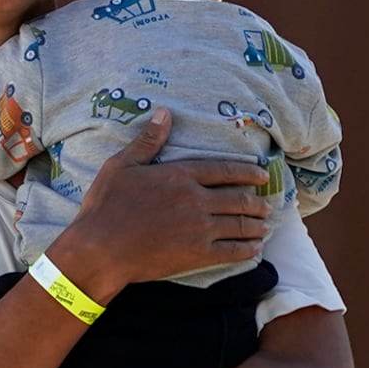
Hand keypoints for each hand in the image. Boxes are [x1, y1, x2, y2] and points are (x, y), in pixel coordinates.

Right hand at [53, 106, 270, 300]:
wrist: (100, 249)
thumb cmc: (106, 206)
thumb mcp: (121, 166)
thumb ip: (147, 141)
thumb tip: (165, 112)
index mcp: (180, 175)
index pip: (224, 170)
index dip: (246, 172)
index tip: (261, 176)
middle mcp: (196, 200)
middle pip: (238, 198)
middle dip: (257, 201)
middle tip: (268, 205)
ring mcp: (199, 229)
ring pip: (239, 224)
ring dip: (257, 225)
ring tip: (266, 226)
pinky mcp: (197, 255)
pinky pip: (232, 251)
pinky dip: (248, 249)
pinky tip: (255, 249)